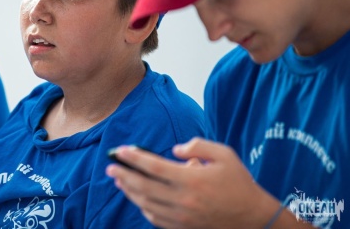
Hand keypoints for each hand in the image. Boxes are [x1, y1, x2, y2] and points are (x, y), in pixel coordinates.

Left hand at [105, 137, 281, 228]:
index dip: (134, 158)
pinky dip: (143, 207)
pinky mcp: (183, 228)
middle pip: (144, 187)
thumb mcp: (224, 154)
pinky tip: (138, 198)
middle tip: (110, 167)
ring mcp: (182, 217)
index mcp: (192, 179)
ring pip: (146, 204)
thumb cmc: (239, 183)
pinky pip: (156, 219)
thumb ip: (197, 145)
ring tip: (119, 180)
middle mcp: (183, 200)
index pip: (153, 166)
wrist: (255, 219)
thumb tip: (174, 150)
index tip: (120, 150)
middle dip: (124, 175)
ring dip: (129, 191)